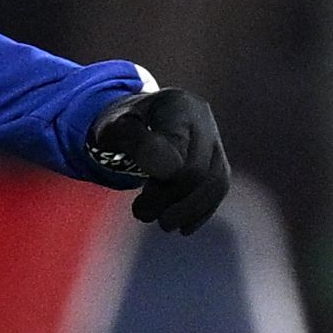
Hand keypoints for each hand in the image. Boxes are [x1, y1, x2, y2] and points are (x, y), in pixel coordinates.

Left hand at [87, 86, 232, 233]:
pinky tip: (182, 227)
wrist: (132, 122)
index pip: (178, 149)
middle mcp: (202, 118)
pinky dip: (201, 211)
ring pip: (215, 182)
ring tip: (161, 222)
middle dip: (168, 199)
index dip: (163, 179)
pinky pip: (218, 189)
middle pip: (196, 171)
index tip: (141, 198)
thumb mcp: (114, 130)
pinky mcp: (217, 160)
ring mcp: (214, 138)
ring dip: (187, 210)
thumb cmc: (119, 127)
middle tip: (140, 212)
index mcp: (176, 105)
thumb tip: (169, 167)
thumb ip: (135, 142)